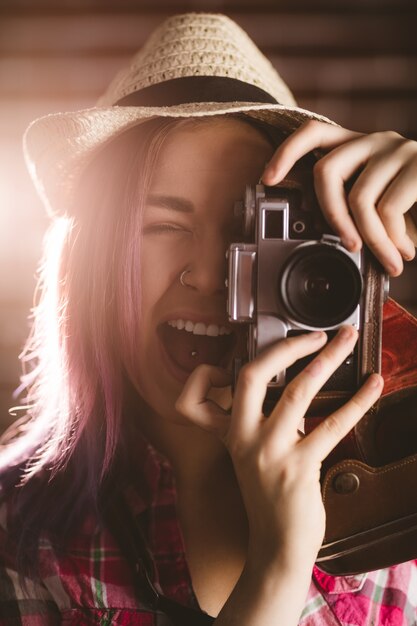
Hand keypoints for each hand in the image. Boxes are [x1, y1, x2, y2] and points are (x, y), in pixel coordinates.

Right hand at [176, 327, 382, 572]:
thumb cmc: (269, 500)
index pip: (221, 386)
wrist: (276, 547)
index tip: (268, 345)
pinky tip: (373, 386)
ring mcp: (271, 453)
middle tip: (317, 334)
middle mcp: (245, 439)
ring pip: (297, 391)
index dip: (238, 362)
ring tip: (348, 341)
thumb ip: (265, 424)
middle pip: (253, 376)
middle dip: (288, 346)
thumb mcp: (253, 458)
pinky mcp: (299, 468)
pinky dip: (356, 401)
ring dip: (327, 360)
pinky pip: (331, 425)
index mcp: (232, 434)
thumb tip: (295, 389)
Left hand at [262, 120, 416, 276]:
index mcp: (359, 146)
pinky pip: (388, 208)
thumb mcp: (385, 200)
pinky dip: (392, 239)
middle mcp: (374, 140)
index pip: (313, 134)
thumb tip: (339, 239)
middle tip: (347, 247)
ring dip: (372, 240)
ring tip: (388, 261)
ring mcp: (397, 149)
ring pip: (359, 198)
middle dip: (331, 217)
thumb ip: (360, 209)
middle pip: (327, 172)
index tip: (268, 179)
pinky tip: (404, 251)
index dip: (286, 154)